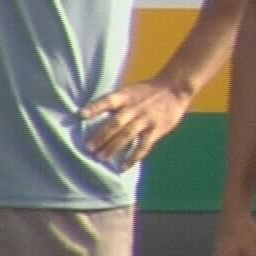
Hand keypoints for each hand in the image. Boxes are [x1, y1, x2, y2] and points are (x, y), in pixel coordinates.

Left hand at [79, 79, 193, 167]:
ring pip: (127, 135)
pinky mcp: (156, 130)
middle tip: (89, 147)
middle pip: (116, 123)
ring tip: (101, 157)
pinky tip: (123, 166)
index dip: (95, 107)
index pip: (108, 101)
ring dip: (113, 147)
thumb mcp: (131, 90)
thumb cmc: (149, 91)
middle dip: (101, 136)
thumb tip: (94, 115)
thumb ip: (118, 103)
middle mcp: (134, 108)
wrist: (175, 88)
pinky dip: (133, 157)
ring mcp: (145, 119)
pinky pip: (143, 146)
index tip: (81, 114)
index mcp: (126, 96)